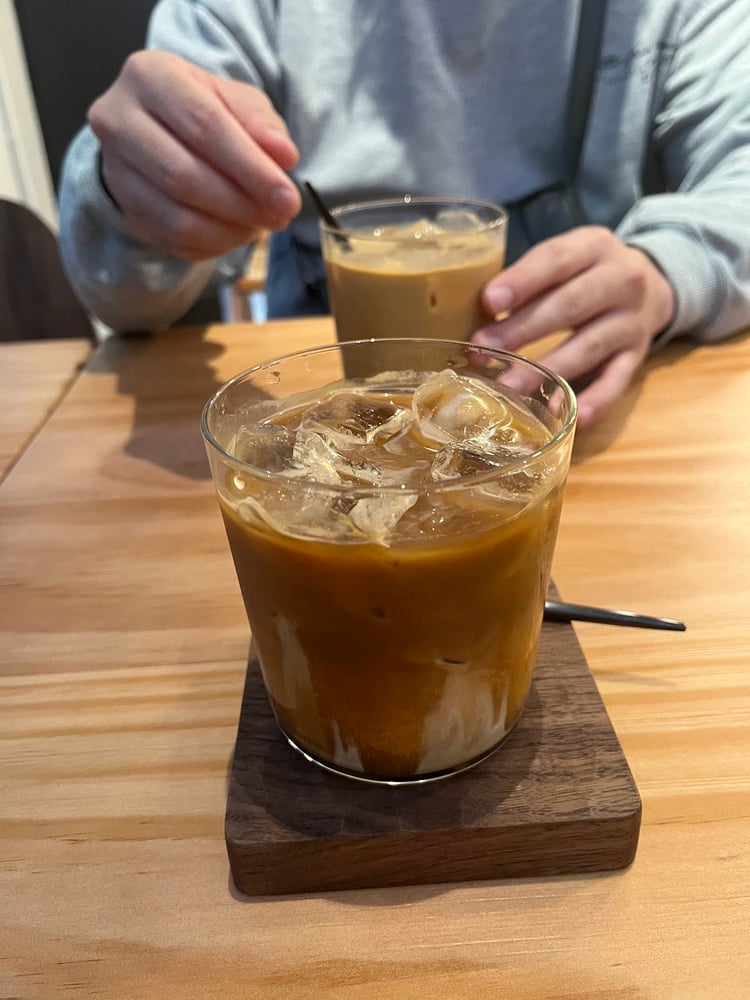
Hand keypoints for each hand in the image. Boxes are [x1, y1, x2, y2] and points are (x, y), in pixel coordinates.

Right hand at [88, 51, 300, 260]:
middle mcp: (119, 120)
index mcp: (150, 77)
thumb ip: (262, 124)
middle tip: (280, 216)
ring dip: (230, 230)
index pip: (204, 125)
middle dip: (242, 203)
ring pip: (177, 217)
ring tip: (261, 224)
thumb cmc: (202, 110)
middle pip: (184, 175)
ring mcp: (116, 170)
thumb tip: (284, 156)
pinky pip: (173, 240)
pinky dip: (214, 244)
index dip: (250, 168)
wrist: (159, 129)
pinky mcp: (125, 209)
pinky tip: (236, 232)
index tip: (288, 197)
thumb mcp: (237, 101)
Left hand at [473, 227, 674, 426]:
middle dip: (523, 328)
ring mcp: (632, 321)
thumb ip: (531, 277)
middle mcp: (622, 280)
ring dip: (547, 368)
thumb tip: (478, 311)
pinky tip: (565, 414)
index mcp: (595, 247)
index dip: (523, 281)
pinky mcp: (637, 355)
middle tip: (484, 349)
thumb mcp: (566, 258)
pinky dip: (594, 399)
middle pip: (570, 305)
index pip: (557, 260)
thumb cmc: (587, 273)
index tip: (489, 302)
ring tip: (509, 386)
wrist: (654, 285)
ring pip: (588, 345)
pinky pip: (616, 380)